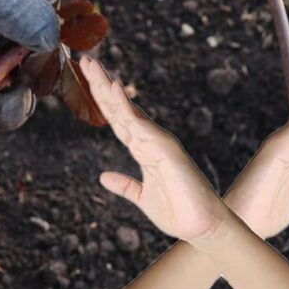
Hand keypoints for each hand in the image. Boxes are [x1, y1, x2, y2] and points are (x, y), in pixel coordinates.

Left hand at [79, 56, 226, 240]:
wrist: (202, 228)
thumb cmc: (177, 212)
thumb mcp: (142, 197)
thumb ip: (125, 186)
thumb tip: (103, 177)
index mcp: (142, 149)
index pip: (117, 118)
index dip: (102, 99)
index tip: (87, 78)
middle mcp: (149, 140)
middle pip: (119, 107)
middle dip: (100, 84)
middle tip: (86, 60)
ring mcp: (157, 141)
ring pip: (126, 109)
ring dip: (108, 86)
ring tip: (92, 65)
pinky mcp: (165, 148)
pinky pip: (140, 123)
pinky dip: (126, 105)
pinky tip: (114, 87)